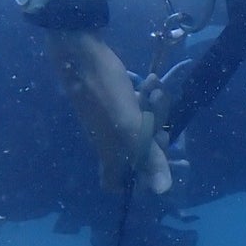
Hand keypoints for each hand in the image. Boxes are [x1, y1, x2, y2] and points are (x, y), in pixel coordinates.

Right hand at [49, 30, 173, 194]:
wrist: (81, 54)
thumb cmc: (104, 93)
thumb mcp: (131, 126)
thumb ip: (148, 157)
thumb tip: (164, 191)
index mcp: (111, 154)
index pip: (114, 184)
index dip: (132, 185)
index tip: (154, 173)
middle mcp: (112, 141)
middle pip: (141, 154)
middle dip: (158, 138)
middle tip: (163, 130)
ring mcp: (115, 120)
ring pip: (145, 126)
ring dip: (157, 110)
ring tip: (156, 92)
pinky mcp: (118, 101)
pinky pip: (140, 106)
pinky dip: (149, 95)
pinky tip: (151, 81)